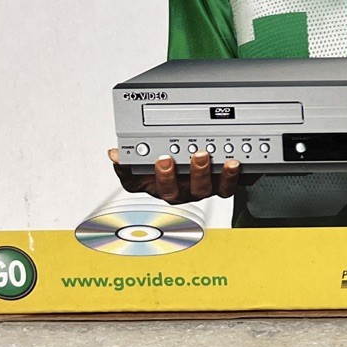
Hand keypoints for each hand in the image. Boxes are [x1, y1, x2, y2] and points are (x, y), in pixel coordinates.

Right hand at [108, 148, 241, 203]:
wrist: (205, 165)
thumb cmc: (175, 166)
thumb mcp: (152, 161)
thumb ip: (130, 159)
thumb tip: (114, 154)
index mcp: (157, 185)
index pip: (141, 185)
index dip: (149, 176)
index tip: (156, 160)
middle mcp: (178, 191)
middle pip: (173, 191)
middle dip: (170, 176)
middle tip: (170, 159)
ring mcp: (200, 190)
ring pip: (201, 189)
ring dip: (201, 174)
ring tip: (202, 156)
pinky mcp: (220, 186)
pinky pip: (226, 187)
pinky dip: (230, 177)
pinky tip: (232, 164)